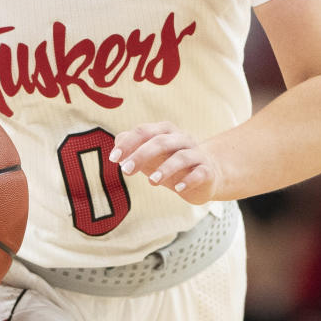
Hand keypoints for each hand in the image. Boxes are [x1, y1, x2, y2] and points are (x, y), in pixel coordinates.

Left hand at [108, 121, 222, 203]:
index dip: (128, 143)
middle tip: (126, 170)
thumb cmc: (171, 163)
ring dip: (165, 168)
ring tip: (152, 181)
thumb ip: (132, 147)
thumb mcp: (149, 156)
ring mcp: (196, 154)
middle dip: (142, 155)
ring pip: (181, 157)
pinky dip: (189, 180)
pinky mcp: (207, 171)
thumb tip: (117, 142)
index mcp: (165, 131)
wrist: (206, 176)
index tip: (113, 158)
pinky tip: (178, 189)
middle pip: (161, 141)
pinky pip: (199, 173)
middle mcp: (182, 139)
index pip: (144, 131)